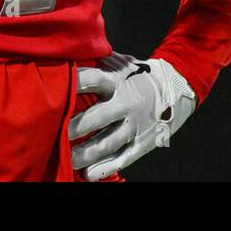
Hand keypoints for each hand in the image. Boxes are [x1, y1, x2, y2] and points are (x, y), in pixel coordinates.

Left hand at [68, 51, 196, 180]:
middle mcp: (126, 103)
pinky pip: (123, 158)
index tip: (54, 88)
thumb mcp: (120, 63)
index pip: (92, 79)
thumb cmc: (138, 75)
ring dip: (87, 153)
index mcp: (118, 80)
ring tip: (68, 159)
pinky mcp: (143, 142)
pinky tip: (88, 174)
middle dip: (76, 126)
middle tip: (57, 132)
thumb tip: (68, 56)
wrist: (175, 87)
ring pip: (108, 142)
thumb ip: (98, 63)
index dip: (74, 82)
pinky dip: (106, 168)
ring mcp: (135, 125)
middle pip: (98, 116)